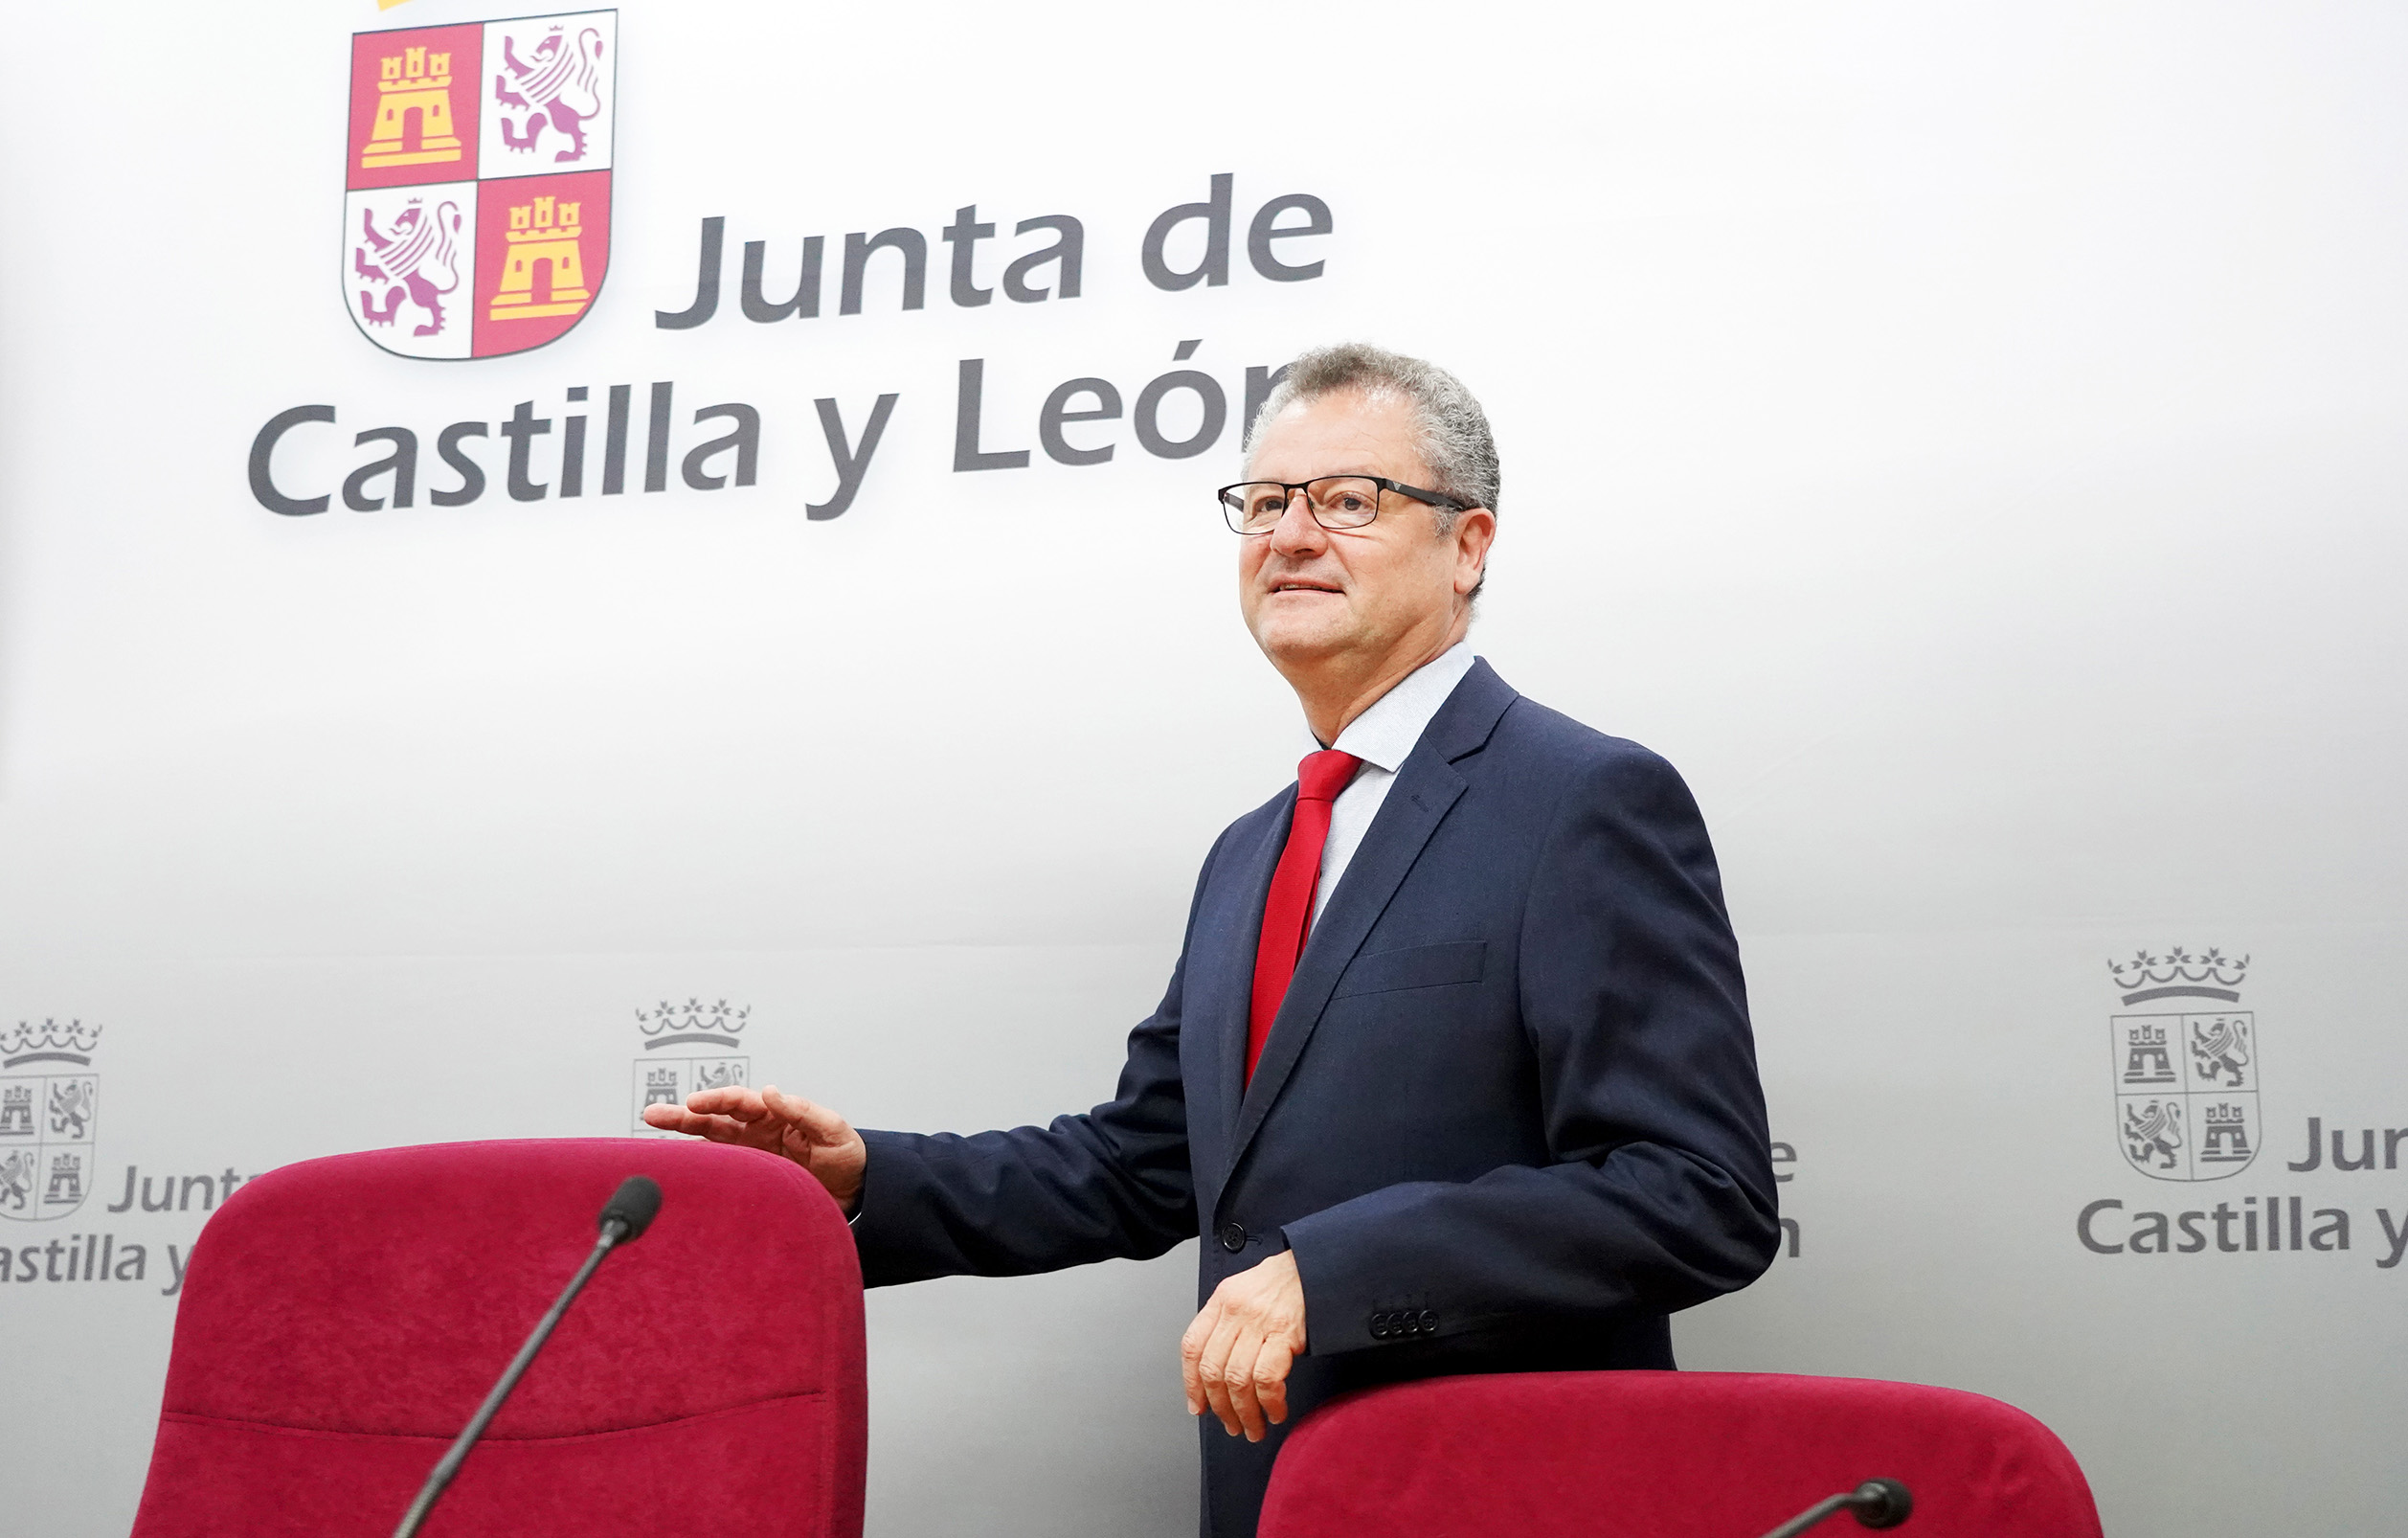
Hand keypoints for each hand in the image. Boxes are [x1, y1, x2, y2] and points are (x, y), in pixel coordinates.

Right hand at [641, 1084, 866, 1214]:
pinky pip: (719, 1171)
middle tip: (653, 1114)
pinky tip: (677, 1169)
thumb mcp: (832, 1129)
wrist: (855, 1193)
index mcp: (774, 1114)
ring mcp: (749, 1155)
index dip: (716, 1099)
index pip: (739, 1101)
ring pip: (709, 1142)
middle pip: (714, 1119)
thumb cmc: (846, 1155)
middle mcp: (756, 1132)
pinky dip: (698, 1168)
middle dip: (683, 1115)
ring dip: (682, 1136)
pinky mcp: (748, 1179)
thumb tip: (769, 1091)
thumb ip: (802, 1111)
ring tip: (652, 1132)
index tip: (694, 1102)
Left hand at [1181, 1251, 1307, 1441]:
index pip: (1192, 1347)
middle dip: (1221, 1407)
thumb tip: (1214, 1375)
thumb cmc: (1280, 1285)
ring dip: (1245, 1413)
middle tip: (1232, 1426)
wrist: (1315, 1268)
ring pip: (1238, 1380)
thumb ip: (1225, 1326)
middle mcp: (1235, 1311)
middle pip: (1213, 1370)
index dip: (1191, 1383)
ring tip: (1254, 1428)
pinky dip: (1269, 1402)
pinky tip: (1275, 1412)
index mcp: (1220, 1301)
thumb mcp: (1242, 1293)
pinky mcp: (1285, 1334)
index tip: (1199, 1407)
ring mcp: (1259, 1322)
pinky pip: (1267, 1378)